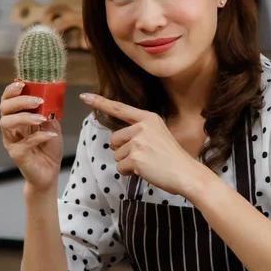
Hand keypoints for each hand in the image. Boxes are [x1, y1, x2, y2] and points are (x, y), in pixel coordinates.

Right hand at [0, 81, 62, 192]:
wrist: (50, 171)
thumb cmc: (48, 148)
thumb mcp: (52, 126)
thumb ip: (49, 114)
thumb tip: (49, 102)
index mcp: (18, 118)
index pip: (8, 100)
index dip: (11, 90)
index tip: (22, 83)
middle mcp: (11, 128)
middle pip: (4, 109)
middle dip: (19, 101)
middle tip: (37, 100)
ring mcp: (11, 141)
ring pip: (7, 123)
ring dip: (24, 117)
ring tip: (41, 118)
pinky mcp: (16, 154)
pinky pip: (23, 143)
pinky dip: (39, 137)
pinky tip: (51, 135)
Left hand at [80, 93, 205, 196]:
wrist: (186, 173)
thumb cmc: (173, 158)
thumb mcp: (159, 135)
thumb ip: (140, 132)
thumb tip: (117, 141)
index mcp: (148, 118)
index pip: (120, 108)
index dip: (100, 103)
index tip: (84, 96)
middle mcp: (142, 127)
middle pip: (114, 139)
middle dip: (123, 151)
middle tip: (144, 157)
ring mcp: (138, 141)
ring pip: (117, 155)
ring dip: (127, 163)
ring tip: (147, 164)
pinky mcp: (134, 157)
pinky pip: (120, 167)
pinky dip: (129, 173)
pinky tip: (145, 171)